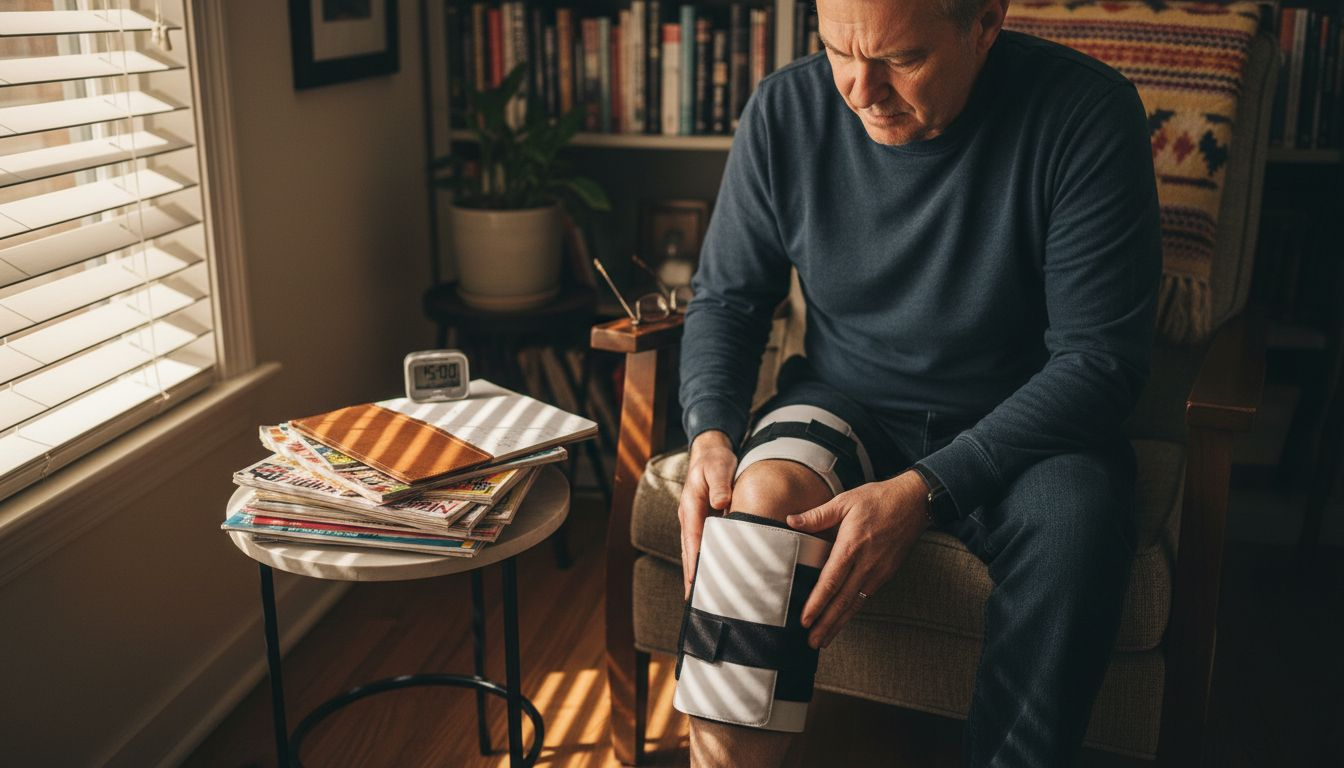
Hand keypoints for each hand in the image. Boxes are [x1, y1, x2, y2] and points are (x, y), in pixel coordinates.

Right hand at [678, 430, 737, 597]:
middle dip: (690, 574)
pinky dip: (701, 561)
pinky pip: (698, 545)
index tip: (696, 581)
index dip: (694, 560)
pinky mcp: (699, 521)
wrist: (709, 451)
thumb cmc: (716, 459)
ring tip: (699, 597)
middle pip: (688, 550)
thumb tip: (721, 502)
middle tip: (694, 601)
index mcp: (691, 504)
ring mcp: (691, 519)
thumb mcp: (719, 465)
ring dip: (694, 571)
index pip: (693, 537)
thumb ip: (720, 483)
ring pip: (691, 550)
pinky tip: (708, 576)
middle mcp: (687, 515)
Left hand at [786, 470, 931, 648]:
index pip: (831, 582)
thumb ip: (817, 515)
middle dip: (827, 624)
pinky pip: (866, 596)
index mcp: (852, 546)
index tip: (805, 620)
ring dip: (839, 623)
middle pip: (843, 601)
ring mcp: (879, 571)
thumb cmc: (878, 499)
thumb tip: (791, 521)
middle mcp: (866, 564)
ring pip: (856, 603)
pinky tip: (842, 619)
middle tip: (812, 642)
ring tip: (824, 640)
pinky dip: (853, 611)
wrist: (914, 502)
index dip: (817, 603)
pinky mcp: (886, 573)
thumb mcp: (845, 501)